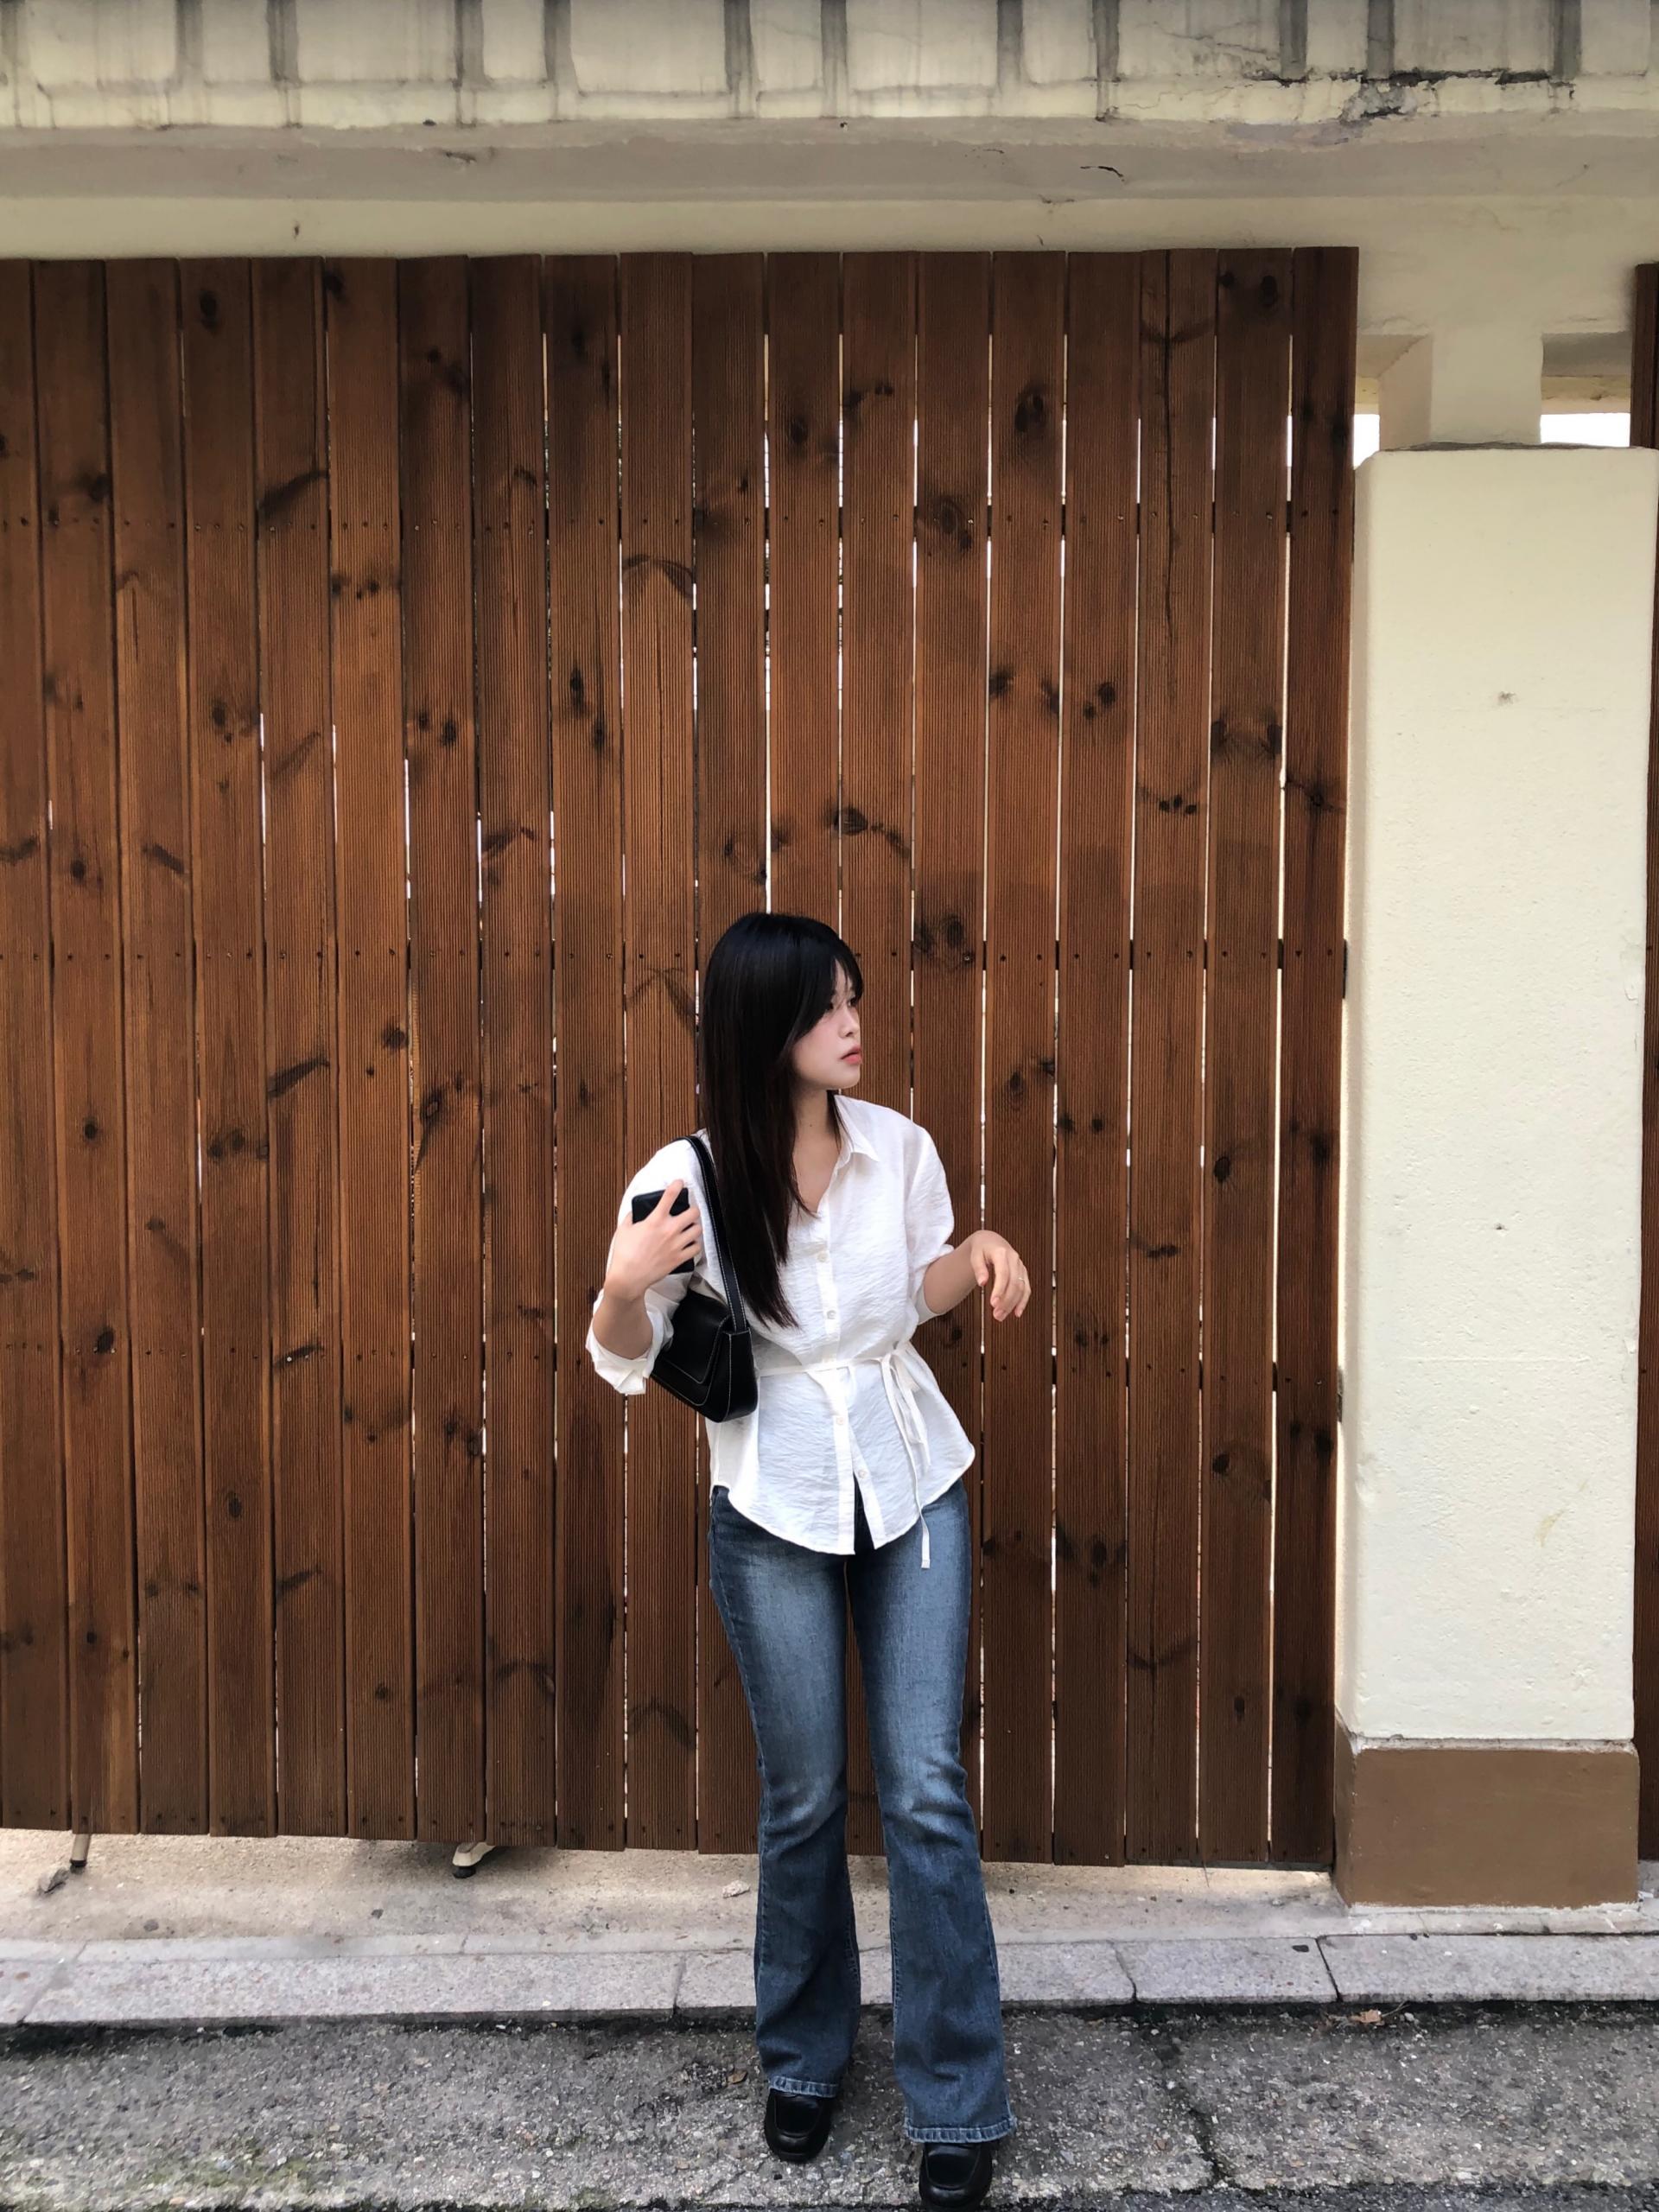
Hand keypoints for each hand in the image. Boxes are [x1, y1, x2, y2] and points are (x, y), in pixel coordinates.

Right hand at [606, 1178, 702, 1300]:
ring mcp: (676, 1245)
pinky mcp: (679, 1258)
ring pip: (697, 1230)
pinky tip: (690, 1244)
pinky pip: (696, 1248)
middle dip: (692, 1210)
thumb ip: (631, 1217)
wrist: (629, 1278)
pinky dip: (695, 1244)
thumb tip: (635, 1212)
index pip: (670, 1197)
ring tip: (689, 1228)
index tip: (680, 1182)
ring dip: (695, 1227)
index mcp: (655, 1220)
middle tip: (689, 1211)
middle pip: (693, 1213)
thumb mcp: (623, 1230)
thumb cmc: (624, 1254)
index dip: (677, 1186)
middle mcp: (669, 1230)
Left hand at [969, 1229, 1030, 1321]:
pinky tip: (1017, 1313)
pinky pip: (1026, 1288)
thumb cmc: (982, 1249)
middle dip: (1006, 1301)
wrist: (991, 1241)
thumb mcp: (975, 1255)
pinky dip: (1023, 1301)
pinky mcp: (1023, 1273)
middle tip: (996, 1315)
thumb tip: (982, 1283)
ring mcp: (1020, 1266)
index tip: (993, 1304)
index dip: (1000, 1290)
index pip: (1003, 1274)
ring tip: (1000, 1316)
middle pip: (1014, 1283)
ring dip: (1013, 1304)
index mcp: (1002, 1253)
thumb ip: (978, 1268)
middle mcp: (1014, 1259)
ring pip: (1021, 1288)